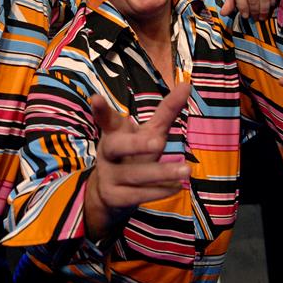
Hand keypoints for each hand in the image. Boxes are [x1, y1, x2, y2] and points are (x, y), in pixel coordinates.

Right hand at [85, 83, 191, 240]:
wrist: (110, 192)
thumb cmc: (134, 153)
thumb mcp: (149, 131)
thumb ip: (166, 110)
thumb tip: (187, 85)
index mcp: (114, 133)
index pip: (107, 119)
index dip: (101, 110)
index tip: (95, 99)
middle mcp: (108, 153)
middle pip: (117, 146)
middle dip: (137, 145)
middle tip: (159, 142)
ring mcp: (109, 175)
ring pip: (134, 175)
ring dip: (161, 173)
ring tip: (186, 170)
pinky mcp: (115, 197)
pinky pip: (138, 195)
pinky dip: (158, 192)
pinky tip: (177, 187)